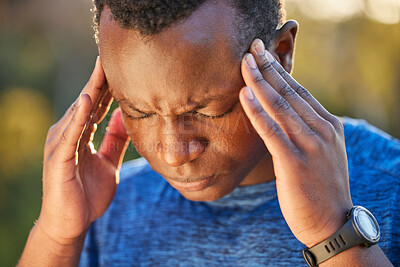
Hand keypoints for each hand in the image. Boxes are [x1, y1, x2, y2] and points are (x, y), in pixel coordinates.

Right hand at [38, 57, 129, 244]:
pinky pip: (72, 134)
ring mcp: (62, 144)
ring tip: (103, 66)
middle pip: (88, 101)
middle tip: (112, 54)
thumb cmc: (88, 194)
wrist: (72, 223)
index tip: (121, 65)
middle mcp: (69, 133)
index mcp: (81, 133)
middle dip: (100, 79)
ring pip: (79, 111)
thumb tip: (125, 116)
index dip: (108, 85)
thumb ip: (116, 140)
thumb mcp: (109, 163)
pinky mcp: (59, 158)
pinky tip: (89, 99)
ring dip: (91, 89)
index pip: (97, 104)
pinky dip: (80, 116)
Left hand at [239, 39, 352, 246]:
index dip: (279, 70)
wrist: (332, 223)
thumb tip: (283, 115)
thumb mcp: (321, 152)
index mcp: (328, 125)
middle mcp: (322, 130)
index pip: (299, 90)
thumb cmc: (321, 187)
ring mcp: (310, 145)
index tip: (263, 54)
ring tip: (244, 62)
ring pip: (280, 106)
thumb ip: (307, 131)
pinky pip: (272, 131)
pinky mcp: (295, 162)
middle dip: (267, 67)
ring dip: (259, 82)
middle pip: (289, 92)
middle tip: (251, 47)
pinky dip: (257, 111)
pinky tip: (245, 95)